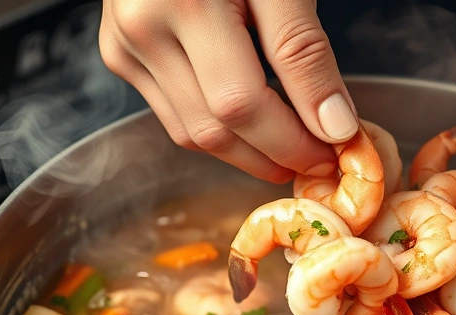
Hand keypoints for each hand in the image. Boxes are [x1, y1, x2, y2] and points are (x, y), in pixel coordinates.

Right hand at [98, 0, 355, 182]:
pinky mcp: (119, 55)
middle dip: (274, 155)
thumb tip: (334, 126)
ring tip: (294, 144)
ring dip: (248, 152)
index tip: (336, 153)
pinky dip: (219, 129)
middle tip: (321, 158)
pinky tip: (256, 123)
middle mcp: (141, 27)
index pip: (241, 104)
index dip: (292, 141)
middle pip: (213, 128)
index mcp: (184, 1)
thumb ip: (304, 51)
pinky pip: (173, 114)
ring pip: (190, 134)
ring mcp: (123, 44)